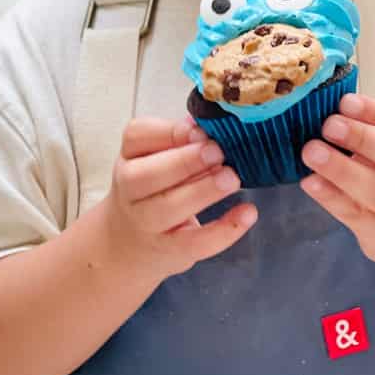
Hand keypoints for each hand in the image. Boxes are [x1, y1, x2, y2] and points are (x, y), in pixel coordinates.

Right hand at [102, 117, 255, 275]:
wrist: (127, 245)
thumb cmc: (151, 191)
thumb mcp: (154, 160)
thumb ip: (178, 140)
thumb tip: (208, 123)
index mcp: (130, 157)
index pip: (138, 135)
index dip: (170, 131)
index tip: (199, 130)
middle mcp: (130, 190)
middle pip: (147, 175)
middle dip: (184, 162)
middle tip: (218, 152)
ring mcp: (147, 223)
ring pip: (169, 208)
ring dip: (203, 192)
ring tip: (232, 178)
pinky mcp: (170, 251)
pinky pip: (195, 243)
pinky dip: (223, 230)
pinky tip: (247, 213)